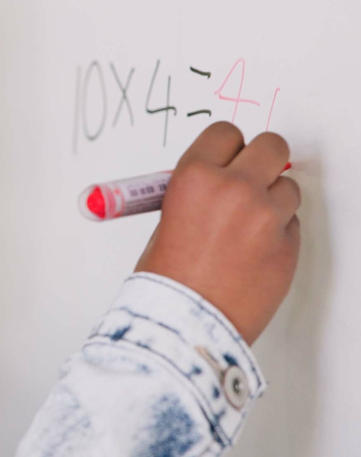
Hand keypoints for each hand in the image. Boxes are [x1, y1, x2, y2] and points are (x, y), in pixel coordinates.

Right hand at [135, 121, 300, 345]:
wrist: (184, 323)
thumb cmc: (166, 278)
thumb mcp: (166, 219)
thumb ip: (198, 192)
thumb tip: (219, 177)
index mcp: (194, 177)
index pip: (226, 133)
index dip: (226, 147)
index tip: (225, 158)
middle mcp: (235, 188)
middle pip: (271, 146)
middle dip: (261, 160)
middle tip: (250, 178)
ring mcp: (266, 217)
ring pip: (288, 187)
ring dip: (272, 200)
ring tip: (247, 227)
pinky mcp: (288, 246)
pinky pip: (291, 224)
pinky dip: (277, 233)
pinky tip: (252, 253)